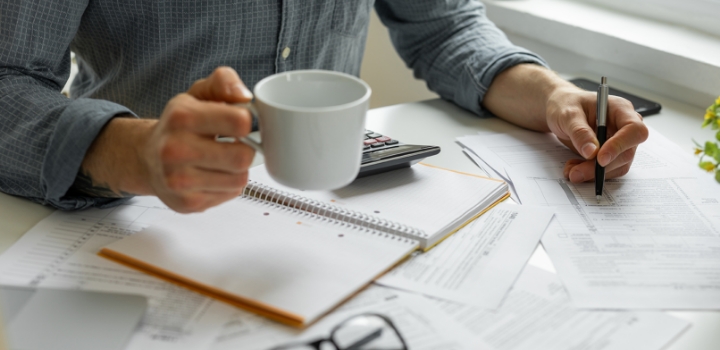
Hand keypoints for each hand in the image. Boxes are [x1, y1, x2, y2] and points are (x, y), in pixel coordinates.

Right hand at [142, 67, 254, 211]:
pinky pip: (230, 194)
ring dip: (237, 169)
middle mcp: (176, 150)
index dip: (248, 121)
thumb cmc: (179, 125)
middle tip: (234, 144)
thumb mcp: (198, 94)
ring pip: (239, 179)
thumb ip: (223, 82)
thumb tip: (244, 96)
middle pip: (243, 157)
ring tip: (221, 160)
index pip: (239, 122)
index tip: (241, 122)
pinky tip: (212, 175)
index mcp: (182, 117)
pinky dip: (227, 185)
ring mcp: (179, 181)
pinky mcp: (187, 203)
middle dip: (246, 149)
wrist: (147, 158)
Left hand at [545, 86, 648, 182]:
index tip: (600, 158)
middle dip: (601, 167)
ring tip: (571, 171)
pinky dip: (591, 174)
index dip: (620, 146)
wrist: (559, 110)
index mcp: (620, 109)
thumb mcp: (568, 114)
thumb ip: (580, 132)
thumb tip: (592, 152)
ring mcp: (619, 142)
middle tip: (577, 173)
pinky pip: (607, 170)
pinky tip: (574, 168)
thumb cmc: (566, 105)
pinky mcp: (611, 155)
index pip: (634, 130)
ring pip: (618, 166)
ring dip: (594, 173)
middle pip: (626, 153)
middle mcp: (624, 127)